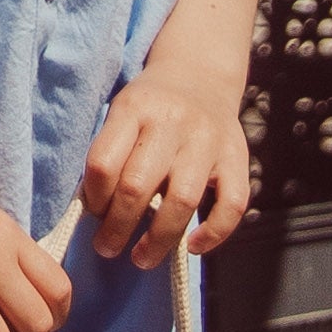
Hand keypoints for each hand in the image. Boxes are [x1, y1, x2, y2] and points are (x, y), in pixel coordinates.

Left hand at [80, 54, 256, 270]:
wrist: (199, 74)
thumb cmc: (150, 107)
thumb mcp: (121, 112)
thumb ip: (110, 153)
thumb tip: (96, 214)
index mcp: (135, 109)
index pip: (104, 162)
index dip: (94, 198)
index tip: (93, 214)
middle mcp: (173, 122)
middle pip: (138, 186)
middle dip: (117, 228)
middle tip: (106, 248)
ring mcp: (208, 140)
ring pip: (182, 199)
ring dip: (158, 239)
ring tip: (142, 258)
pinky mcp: (238, 156)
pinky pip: (231, 203)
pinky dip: (214, 232)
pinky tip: (194, 246)